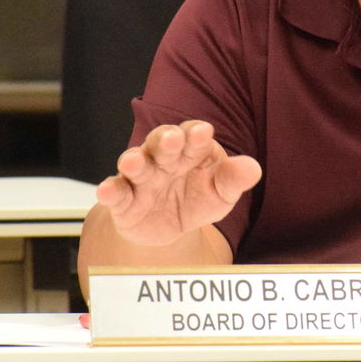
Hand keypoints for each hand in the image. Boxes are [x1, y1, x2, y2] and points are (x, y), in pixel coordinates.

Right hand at [95, 120, 259, 247]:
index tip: (203, 133)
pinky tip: (107, 190)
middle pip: (162, 144)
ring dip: (133, 161)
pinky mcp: (123, 201)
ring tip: (133, 161)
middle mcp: (163, 158)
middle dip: (166, 140)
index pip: (193, 136)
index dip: (197, 134)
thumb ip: (234, 180)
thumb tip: (253, 168)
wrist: (171, 228)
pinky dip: (110, 191)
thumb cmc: (199, 198)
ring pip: (136, 165)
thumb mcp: (221, 193)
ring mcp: (141, 178)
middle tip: (173, 137)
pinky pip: (116, 193)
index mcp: (191, 149)